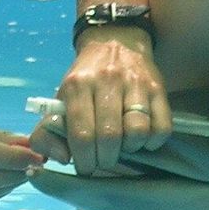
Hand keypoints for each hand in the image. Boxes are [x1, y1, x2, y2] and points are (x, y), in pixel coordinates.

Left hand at [38, 25, 169, 171]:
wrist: (115, 41)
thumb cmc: (84, 81)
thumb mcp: (59, 100)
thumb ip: (47, 133)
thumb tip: (61, 159)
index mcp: (77, 85)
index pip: (82, 134)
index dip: (85, 160)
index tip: (86, 168)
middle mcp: (107, 80)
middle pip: (110, 136)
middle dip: (106, 159)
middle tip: (103, 162)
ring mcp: (135, 83)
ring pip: (138, 131)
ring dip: (131, 149)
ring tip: (123, 147)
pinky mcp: (158, 88)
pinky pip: (162, 127)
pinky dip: (153, 141)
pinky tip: (142, 140)